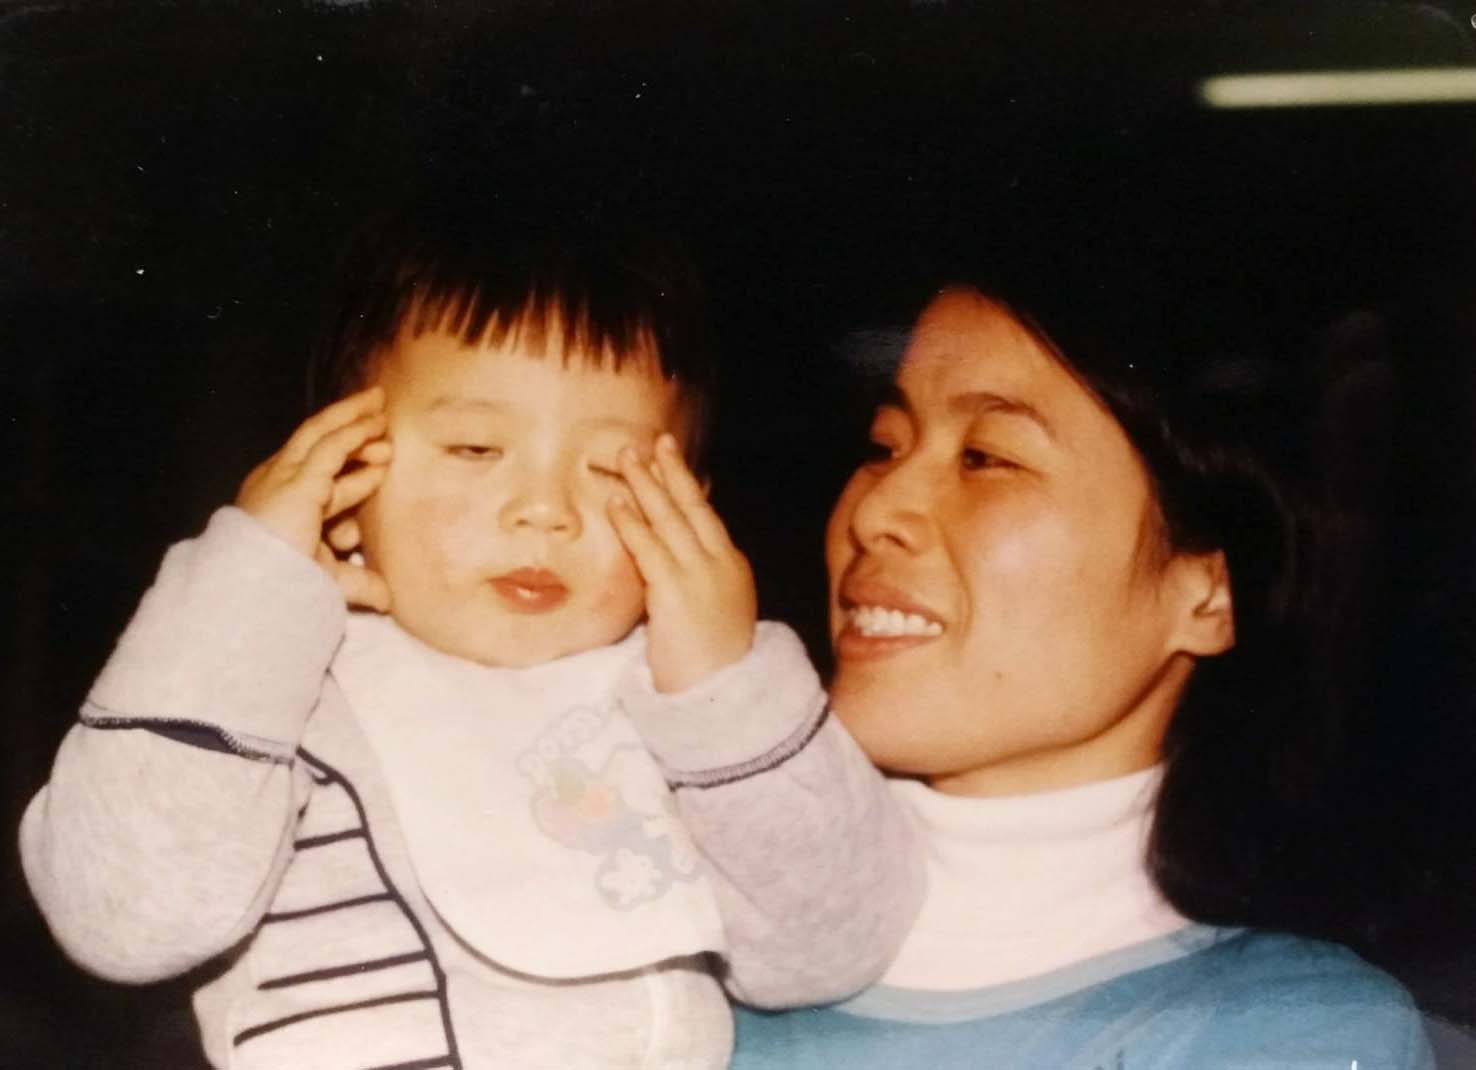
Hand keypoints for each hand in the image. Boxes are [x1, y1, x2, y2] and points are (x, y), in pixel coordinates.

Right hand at [236, 386, 392, 610]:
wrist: (257, 592)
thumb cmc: (285, 587)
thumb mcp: (327, 578)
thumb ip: (357, 581)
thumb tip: (387, 599)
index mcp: (279, 502)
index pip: (317, 476)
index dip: (352, 470)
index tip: (382, 466)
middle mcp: (276, 482)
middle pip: (315, 442)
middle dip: (346, 425)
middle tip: (377, 412)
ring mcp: (283, 477)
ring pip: (320, 433)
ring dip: (352, 418)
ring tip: (380, 404)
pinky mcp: (298, 480)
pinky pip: (332, 446)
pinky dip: (355, 431)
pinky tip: (376, 423)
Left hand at [608, 434, 756, 692]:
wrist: (725, 695)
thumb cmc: (714, 665)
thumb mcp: (713, 614)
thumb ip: (695, 584)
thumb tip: (665, 568)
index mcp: (732, 568)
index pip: (707, 518)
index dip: (688, 487)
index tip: (673, 461)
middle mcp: (720, 564)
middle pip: (692, 507)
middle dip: (671, 471)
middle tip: (654, 441)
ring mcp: (700, 575)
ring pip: (669, 519)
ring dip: (645, 485)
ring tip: (626, 458)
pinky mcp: (676, 592)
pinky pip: (648, 548)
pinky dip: (631, 522)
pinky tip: (616, 502)